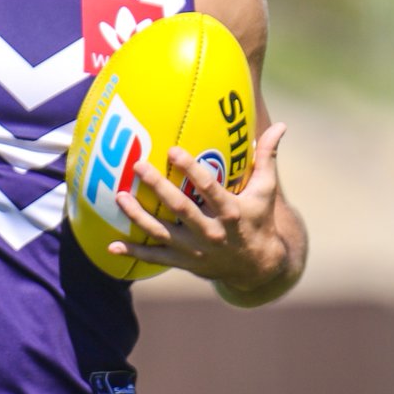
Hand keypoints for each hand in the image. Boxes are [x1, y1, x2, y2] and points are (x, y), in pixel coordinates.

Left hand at [109, 122, 288, 292]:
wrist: (259, 268)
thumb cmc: (259, 220)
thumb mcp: (265, 191)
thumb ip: (267, 157)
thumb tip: (282, 125)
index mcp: (231, 212)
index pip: (209, 188)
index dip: (191, 169)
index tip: (172, 149)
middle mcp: (212, 232)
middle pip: (180, 208)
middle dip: (158, 187)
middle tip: (137, 165)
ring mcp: (195, 250)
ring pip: (162, 233)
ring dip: (138, 216)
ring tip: (119, 197)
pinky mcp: (184, 263)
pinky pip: (155, 258)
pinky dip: (133, 253)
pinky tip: (111, 246)